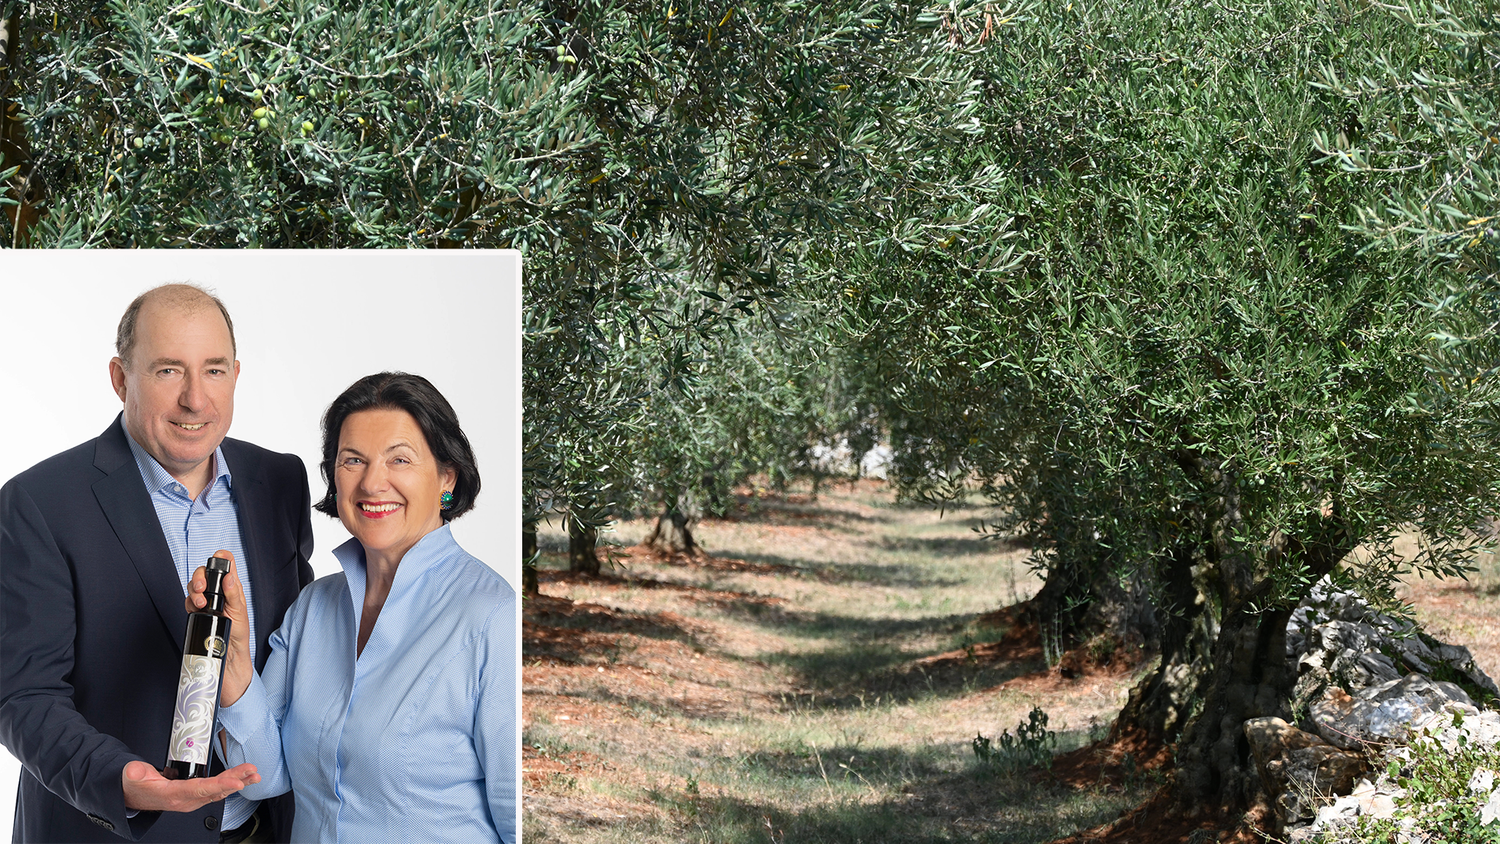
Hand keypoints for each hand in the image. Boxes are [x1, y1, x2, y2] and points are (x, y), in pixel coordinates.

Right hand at [121, 759, 258, 811]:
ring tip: (254, 774)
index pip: (200, 790)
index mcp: (173, 795)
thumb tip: (135, 771)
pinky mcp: (195, 795)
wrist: (134, 794)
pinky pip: (216, 790)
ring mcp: (192, 799)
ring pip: (218, 791)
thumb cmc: (135, 785)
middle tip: (252, 772)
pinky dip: (231, 783)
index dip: (220, 786)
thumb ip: (134, 774)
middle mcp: (186, 800)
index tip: (237, 782)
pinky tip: (244, 778)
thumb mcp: (131, 776)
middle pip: (214, 790)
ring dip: (238, 782)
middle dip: (235, 781)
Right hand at [185, 551, 252, 705]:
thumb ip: (235, 595)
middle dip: (199, 577)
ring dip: (193, 591)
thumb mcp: (241, 615)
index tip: (218, 557)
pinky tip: (196, 609)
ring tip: (200, 602)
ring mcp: (206, 607)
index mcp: (233, 592)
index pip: (226, 568)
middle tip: (202, 588)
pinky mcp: (197, 617)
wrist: (229, 666)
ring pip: (193, 589)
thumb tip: (230, 576)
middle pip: (204, 576)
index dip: (222, 559)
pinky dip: (190, 602)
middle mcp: (218, 597)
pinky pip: (188, 604)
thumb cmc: (238, 640)